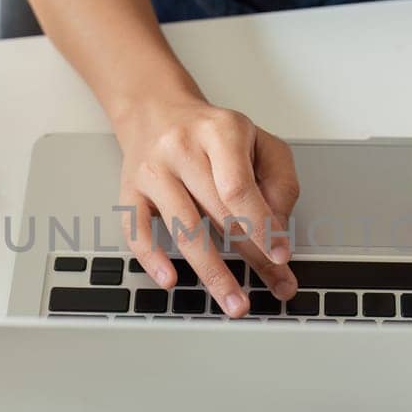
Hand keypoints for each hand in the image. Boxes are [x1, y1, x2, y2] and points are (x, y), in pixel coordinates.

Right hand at [113, 93, 299, 316]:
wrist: (156, 109)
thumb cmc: (211, 132)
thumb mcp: (259, 141)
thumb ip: (280, 181)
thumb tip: (279, 229)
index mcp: (220, 133)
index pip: (240, 188)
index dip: (262, 225)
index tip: (281, 255)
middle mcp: (182, 149)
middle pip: (217, 213)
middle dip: (251, 257)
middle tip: (275, 286)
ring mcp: (153, 171)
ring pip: (183, 229)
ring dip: (212, 272)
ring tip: (234, 301)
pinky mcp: (130, 190)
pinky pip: (135, 229)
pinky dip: (152, 258)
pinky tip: (170, 279)